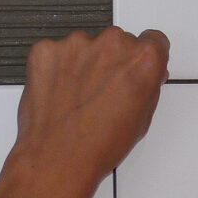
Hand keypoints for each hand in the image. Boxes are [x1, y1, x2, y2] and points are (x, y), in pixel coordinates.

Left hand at [11, 26, 169, 197]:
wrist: (58, 157)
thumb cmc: (100, 145)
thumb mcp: (142, 117)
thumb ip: (146, 85)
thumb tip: (144, 75)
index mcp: (143, 59)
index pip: (152, 40)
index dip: (143, 56)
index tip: (135, 65)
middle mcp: (112, 44)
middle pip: (117, 42)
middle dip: (111, 61)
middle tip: (102, 91)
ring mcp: (76, 44)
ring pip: (84, 46)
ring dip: (82, 63)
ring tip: (76, 97)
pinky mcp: (46, 50)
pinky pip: (54, 52)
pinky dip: (54, 67)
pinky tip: (57, 92)